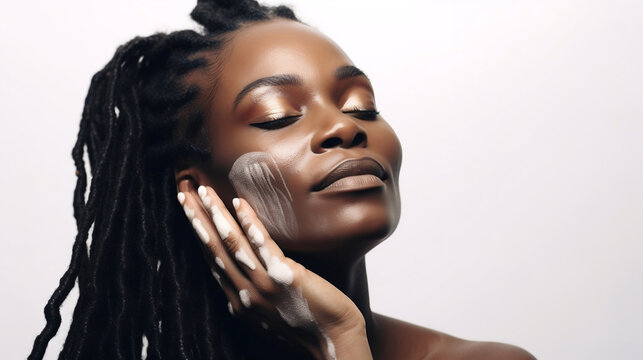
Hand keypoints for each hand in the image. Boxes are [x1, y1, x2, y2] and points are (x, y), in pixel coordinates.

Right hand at [177, 180, 372, 359]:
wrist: (333, 341)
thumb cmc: (308, 325)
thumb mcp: (270, 313)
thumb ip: (254, 294)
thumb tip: (245, 277)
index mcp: (240, 301)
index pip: (213, 261)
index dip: (199, 236)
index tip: (190, 213)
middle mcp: (245, 293)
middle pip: (214, 249)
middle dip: (197, 219)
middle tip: (183, 193)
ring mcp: (262, 285)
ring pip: (231, 243)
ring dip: (215, 214)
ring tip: (203, 191)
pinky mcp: (282, 276)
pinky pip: (261, 243)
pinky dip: (248, 222)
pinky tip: (239, 203)